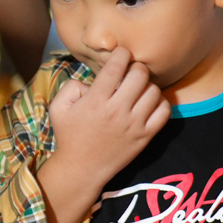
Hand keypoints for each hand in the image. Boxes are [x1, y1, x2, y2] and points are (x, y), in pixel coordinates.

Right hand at [38, 48, 168, 222]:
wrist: (81, 168)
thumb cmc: (69, 136)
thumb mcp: (58, 107)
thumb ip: (72, 85)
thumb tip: (92, 79)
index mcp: (96, 100)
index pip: (116, 66)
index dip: (121, 53)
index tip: (120, 55)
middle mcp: (117, 110)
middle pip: (139, 74)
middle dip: (135, 67)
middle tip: (130, 72)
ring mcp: (134, 124)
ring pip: (154, 90)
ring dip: (147, 85)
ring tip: (138, 89)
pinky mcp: (145, 136)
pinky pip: (164, 111)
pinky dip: (160, 102)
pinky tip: (148, 103)